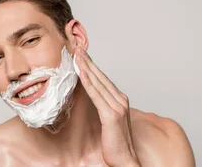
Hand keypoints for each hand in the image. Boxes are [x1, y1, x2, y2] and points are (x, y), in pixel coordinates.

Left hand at [75, 49, 139, 166]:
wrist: (126, 159)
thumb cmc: (115, 142)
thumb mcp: (108, 119)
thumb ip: (102, 106)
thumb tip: (91, 96)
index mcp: (119, 99)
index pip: (102, 77)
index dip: (91, 64)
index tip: (80, 52)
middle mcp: (120, 99)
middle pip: (100, 75)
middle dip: (87, 60)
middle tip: (76, 46)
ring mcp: (117, 106)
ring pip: (98, 82)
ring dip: (86, 66)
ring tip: (76, 54)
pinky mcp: (111, 115)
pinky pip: (96, 95)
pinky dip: (88, 82)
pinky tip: (81, 72)